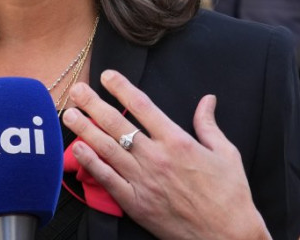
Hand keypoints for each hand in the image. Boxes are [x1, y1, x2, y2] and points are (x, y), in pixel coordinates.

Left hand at [62, 71, 269, 239]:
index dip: (122, 88)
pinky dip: (91, 164)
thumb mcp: (226, 153)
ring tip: (69, 114)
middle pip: (117, 124)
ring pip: (107, 149)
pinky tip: (76, 150)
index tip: (107, 75)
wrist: (228, 236)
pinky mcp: (137, 203)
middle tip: (77, 90)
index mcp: (177, 141)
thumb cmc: (230, 195)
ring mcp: (144, 181)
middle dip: (94, 104)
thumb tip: (208, 100)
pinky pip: (108, 180)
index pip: (143, 106)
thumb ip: (209, 125)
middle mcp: (156, 157)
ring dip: (85, 129)